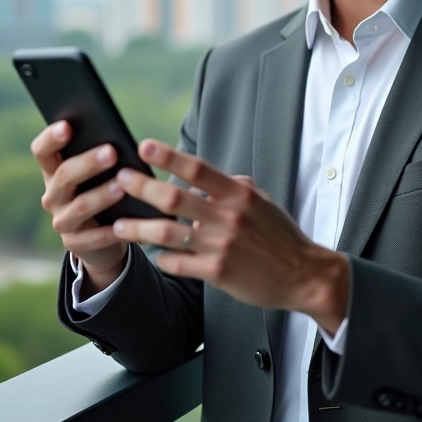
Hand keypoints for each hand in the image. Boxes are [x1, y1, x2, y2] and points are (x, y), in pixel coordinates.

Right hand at [32, 121, 128, 290]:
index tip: (68, 126)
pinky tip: (128, 223)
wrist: (105, 237)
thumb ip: (102, 156)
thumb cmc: (104, 190)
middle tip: (112, 152)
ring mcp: (62, 221)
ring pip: (80, 206)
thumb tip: (119, 140)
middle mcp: (53, 196)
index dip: (51, 138)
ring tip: (122, 186)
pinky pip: (94, 237)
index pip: (42, 151)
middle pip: (64, 176)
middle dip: (88, 163)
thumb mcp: (100, 174)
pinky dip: (112, 230)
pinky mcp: (75, 244)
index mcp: (54, 172)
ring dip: (101, 195)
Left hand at [110, 139, 349, 333]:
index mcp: (239, 195)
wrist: (303, 275)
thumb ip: (233, 187)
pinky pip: (178, 263)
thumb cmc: (281, 237)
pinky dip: (163, 258)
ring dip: (139, 228)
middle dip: (142, 187)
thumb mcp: (263, 202)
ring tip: (118, 225)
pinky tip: (154, 255)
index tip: (144, 146)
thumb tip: (203, 177)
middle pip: (175, 199)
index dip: (169, 156)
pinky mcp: (217, 273)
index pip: (198, 169)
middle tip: (120, 179)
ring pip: (168, 234)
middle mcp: (229, 217)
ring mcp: (222, 246)